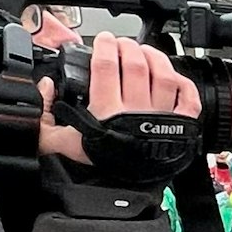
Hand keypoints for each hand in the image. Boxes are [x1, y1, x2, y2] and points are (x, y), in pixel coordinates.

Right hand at [39, 32, 200, 166]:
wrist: (121, 192)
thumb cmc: (96, 164)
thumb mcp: (56, 143)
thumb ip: (42, 116)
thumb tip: (45, 87)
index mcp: (107, 112)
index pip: (106, 66)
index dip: (104, 46)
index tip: (103, 40)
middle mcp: (136, 111)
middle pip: (136, 65)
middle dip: (127, 47)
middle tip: (121, 44)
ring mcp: (160, 118)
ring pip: (163, 76)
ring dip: (154, 57)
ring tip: (144, 52)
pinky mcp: (180, 127)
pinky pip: (189, 100)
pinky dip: (185, 85)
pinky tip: (173, 77)